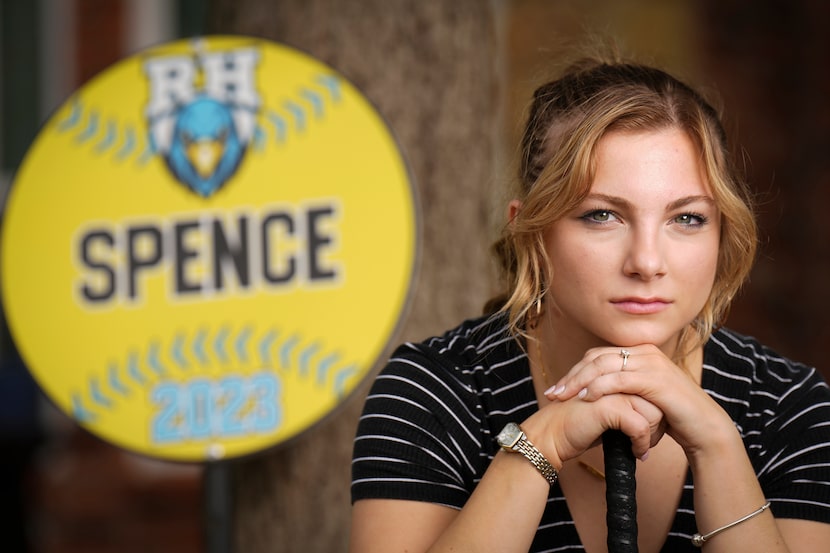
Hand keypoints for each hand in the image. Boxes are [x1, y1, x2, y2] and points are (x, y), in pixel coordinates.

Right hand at [525, 386, 663, 465]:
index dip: (655, 412)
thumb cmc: (576, 427)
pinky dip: (641, 443)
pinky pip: (640, 426)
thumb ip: (626, 406)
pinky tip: (636, 453)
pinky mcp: (609, 407)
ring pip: (653, 412)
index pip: (649, 389)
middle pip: (655, 399)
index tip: (651, 434)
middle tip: (647, 443)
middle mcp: (614, 378)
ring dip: (652, 435)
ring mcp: (612, 391)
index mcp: (613, 375)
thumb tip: (656, 415)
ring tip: (641, 448)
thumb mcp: (607, 412)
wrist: (550, 435)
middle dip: (657, 425)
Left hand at [545, 344, 729, 454]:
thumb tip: (594, 394)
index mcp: (640, 353)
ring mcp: (651, 363)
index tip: (557, 388)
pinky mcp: (656, 379)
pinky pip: (619, 380)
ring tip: (563, 397)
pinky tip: (585, 399)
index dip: (575, 371)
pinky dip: (599, 388)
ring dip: (579, 382)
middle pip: (596, 358)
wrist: (703, 428)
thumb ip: (622, 389)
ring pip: (603, 366)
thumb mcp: (642, 397)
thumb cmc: (672, 416)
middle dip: (571, 376)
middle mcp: (645, 352)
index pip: (597, 356)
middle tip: (552, 393)